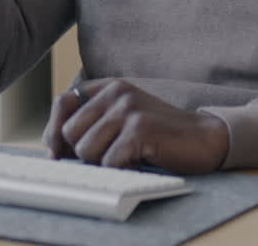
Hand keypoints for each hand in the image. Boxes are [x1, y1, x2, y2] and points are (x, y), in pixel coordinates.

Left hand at [43, 79, 229, 173]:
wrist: (204, 138)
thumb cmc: (160, 134)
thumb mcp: (122, 118)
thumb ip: (92, 124)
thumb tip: (53, 152)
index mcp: (109, 86)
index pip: (62, 102)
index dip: (54, 131)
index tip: (59, 154)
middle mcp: (117, 92)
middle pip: (70, 133)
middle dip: (84, 154)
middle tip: (109, 157)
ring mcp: (129, 109)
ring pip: (86, 150)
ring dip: (103, 163)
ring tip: (127, 157)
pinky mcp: (140, 129)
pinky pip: (109, 162)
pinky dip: (121, 170)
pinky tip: (138, 161)